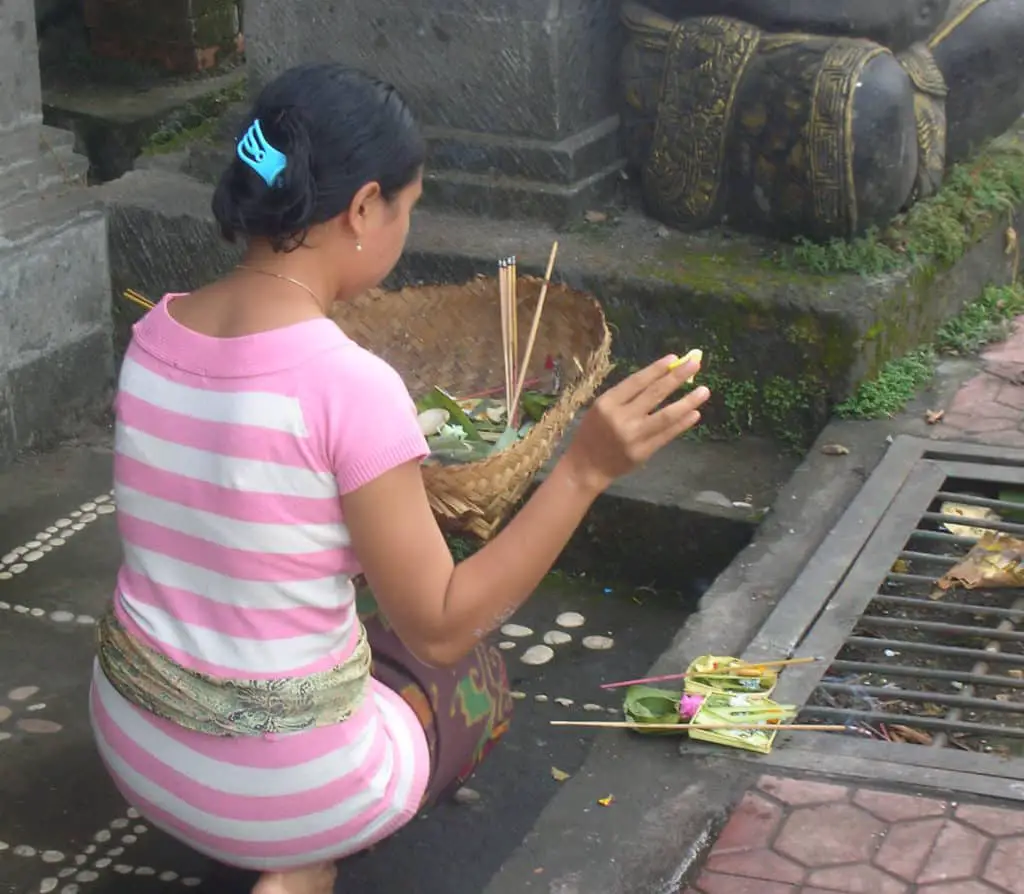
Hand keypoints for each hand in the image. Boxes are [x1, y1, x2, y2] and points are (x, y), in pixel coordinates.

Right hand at [561, 354, 710, 493]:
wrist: (586, 467)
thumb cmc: (593, 432)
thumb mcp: (601, 408)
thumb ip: (626, 396)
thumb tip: (660, 377)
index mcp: (607, 403)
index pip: (637, 381)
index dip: (657, 368)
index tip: (675, 357)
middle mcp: (621, 418)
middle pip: (655, 394)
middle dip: (677, 377)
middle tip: (695, 364)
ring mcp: (634, 436)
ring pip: (666, 415)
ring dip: (687, 401)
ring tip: (704, 391)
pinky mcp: (643, 452)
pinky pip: (667, 434)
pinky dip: (682, 423)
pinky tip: (694, 413)